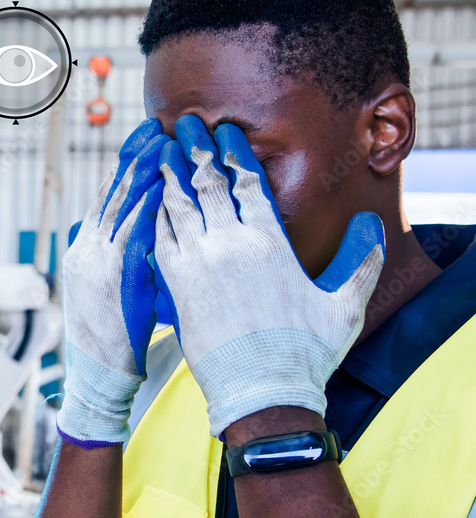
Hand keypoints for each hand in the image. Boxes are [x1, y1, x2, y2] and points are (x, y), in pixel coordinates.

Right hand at [57, 120, 168, 447]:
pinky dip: (148, 204)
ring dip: (143, 170)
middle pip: (111, 193)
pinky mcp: (113, 277)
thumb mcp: (112, 294)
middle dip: (133, 157)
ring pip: (120, 205)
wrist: (97, 379)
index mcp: (86, 251)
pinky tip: (165, 184)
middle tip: (153, 127)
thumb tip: (142, 240)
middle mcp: (87, 250)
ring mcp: (97, 261)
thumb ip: (122, 262)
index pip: (106, 199)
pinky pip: (133, 232)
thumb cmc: (112, 341)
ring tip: (162, 141)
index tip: (144, 140)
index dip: (124, 168)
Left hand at [154, 115, 383, 437]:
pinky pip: (159, 240)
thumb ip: (359, 261)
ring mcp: (200, 265)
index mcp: (270, 242)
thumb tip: (371, 226)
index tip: (223, 132)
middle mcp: (231, 246)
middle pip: (209, 185)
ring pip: (179, 207)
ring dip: (168, 174)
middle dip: (196, 150)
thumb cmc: (305, 353)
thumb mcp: (344, 304)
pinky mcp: (177, 287)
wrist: (262, 393)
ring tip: (158, 149)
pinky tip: (146, 200)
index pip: (248, 184)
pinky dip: (152, 215)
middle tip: (183, 125)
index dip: (234, 153)